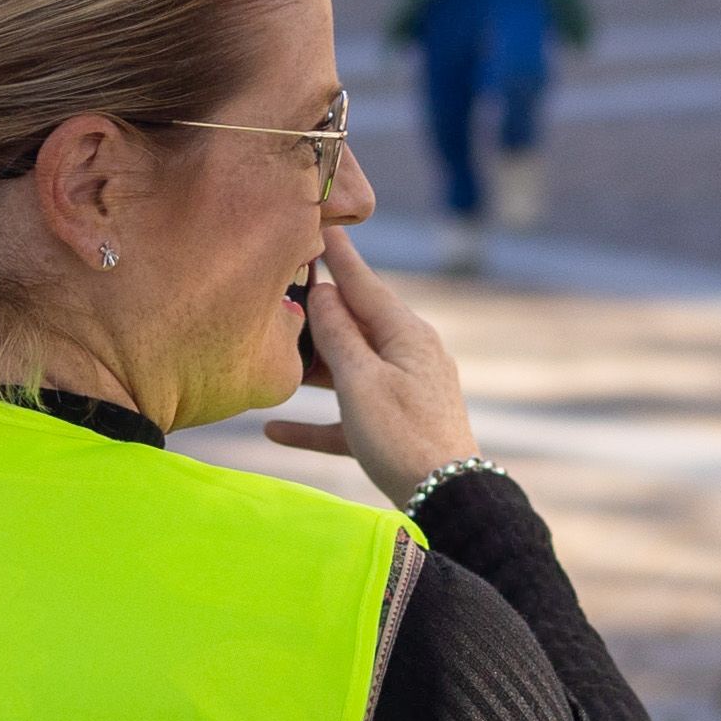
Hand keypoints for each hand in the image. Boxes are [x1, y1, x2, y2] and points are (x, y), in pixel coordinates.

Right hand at [262, 226, 482, 507]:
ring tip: (274, 354)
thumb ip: (338, 335)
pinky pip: (347, 414)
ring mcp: (404, 390)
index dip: (338, 255)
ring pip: (349, 367)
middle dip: (318, 310)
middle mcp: (409, 354)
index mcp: (406, 334)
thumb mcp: (361, 381)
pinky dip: (315, 420)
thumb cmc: (403, 436)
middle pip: (354, 324)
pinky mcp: (394, 426)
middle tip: (283, 287)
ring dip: (313, 365)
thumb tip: (323, 293)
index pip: (363, 283)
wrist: (447, 498)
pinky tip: (274, 430)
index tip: (321, 222)